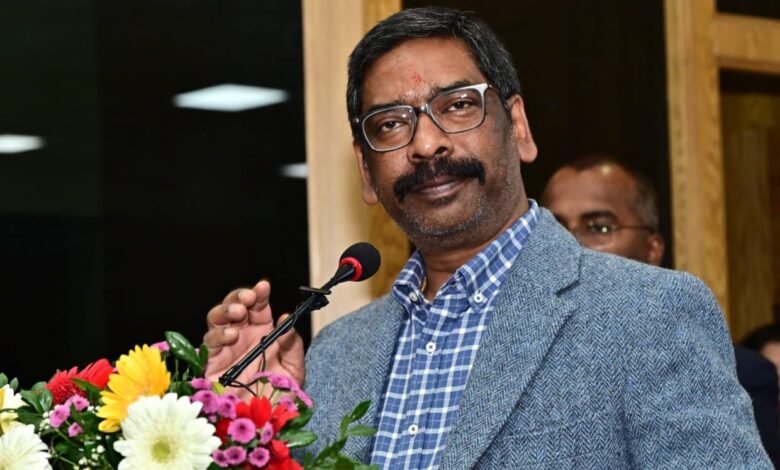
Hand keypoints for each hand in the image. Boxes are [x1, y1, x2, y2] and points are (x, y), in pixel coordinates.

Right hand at [204, 280, 304, 396]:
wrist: (260, 426)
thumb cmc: (278, 398)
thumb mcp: (294, 371)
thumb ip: (292, 346)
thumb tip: (286, 321)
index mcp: (261, 333)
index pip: (258, 305)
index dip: (259, 293)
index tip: (264, 286)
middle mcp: (241, 337)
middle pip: (234, 305)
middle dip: (239, 296)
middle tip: (249, 298)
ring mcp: (224, 348)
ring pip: (217, 317)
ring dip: (226, 309)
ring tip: (239, 313)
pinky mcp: (210, 363)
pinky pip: (209, 341)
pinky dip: (219, 333)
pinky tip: (232, 336)